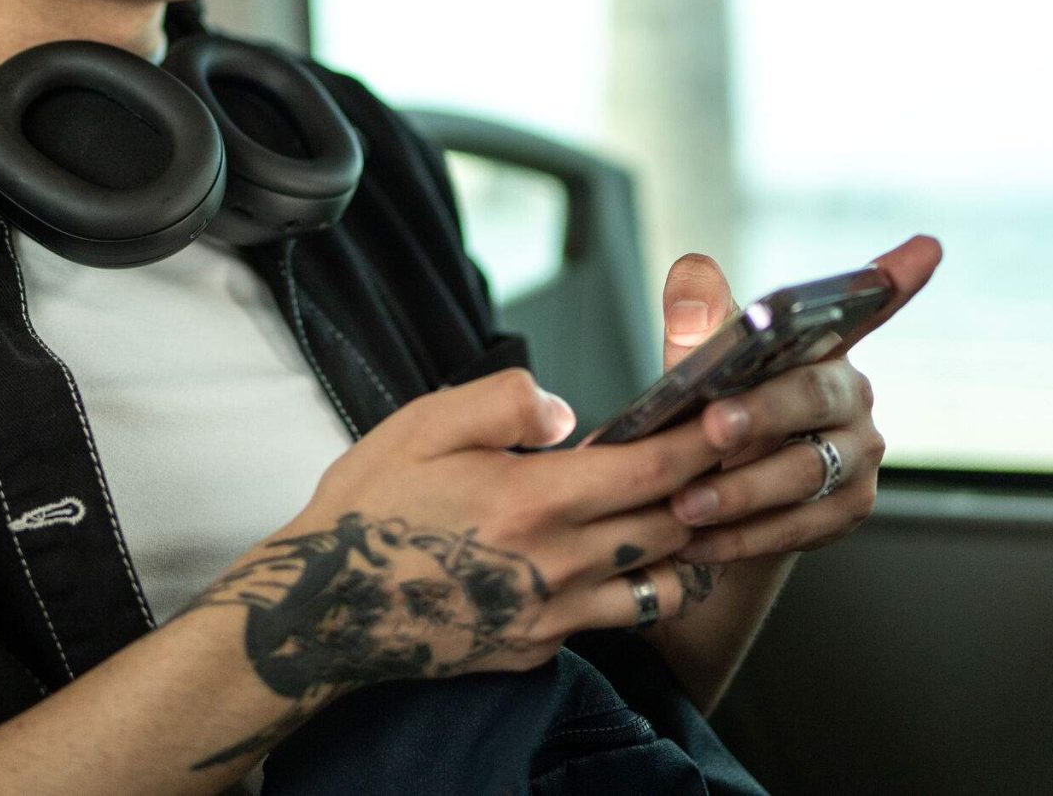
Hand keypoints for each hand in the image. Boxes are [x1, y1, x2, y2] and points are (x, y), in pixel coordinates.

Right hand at [187, 368, 728, 717]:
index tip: (730, 417)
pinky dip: (632, 590)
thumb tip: (566, 410)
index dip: (702, 442)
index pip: (652, 469)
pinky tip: (623, 561)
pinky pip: (610, 620)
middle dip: (709, 491)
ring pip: (659, 586)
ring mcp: (550, 616)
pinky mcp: (537, 649)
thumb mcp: (421, 426)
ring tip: (689, 513)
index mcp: (533, 501)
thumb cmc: (367, 509)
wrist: (322, 610)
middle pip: (672, 528)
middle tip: (729, 459)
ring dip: (684, 548)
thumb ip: (501, 404)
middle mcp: (556, 565)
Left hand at [653, 235, 941, 568]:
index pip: (867, 306)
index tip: (926, 246)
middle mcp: (854, 395)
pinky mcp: (848, 510)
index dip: (895, 279)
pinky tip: (695, 540)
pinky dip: (741, 535)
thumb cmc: (708, 414)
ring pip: (804, 471)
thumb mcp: (693, 370)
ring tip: (685, 503)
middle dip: (762, 413)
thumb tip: (692, 275)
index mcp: (822, 345)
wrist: (713, 501)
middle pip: (813, 396)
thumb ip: (696, 330)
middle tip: (712, 428)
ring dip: (740, 490)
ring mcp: (859, 455)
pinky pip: (798, 525)